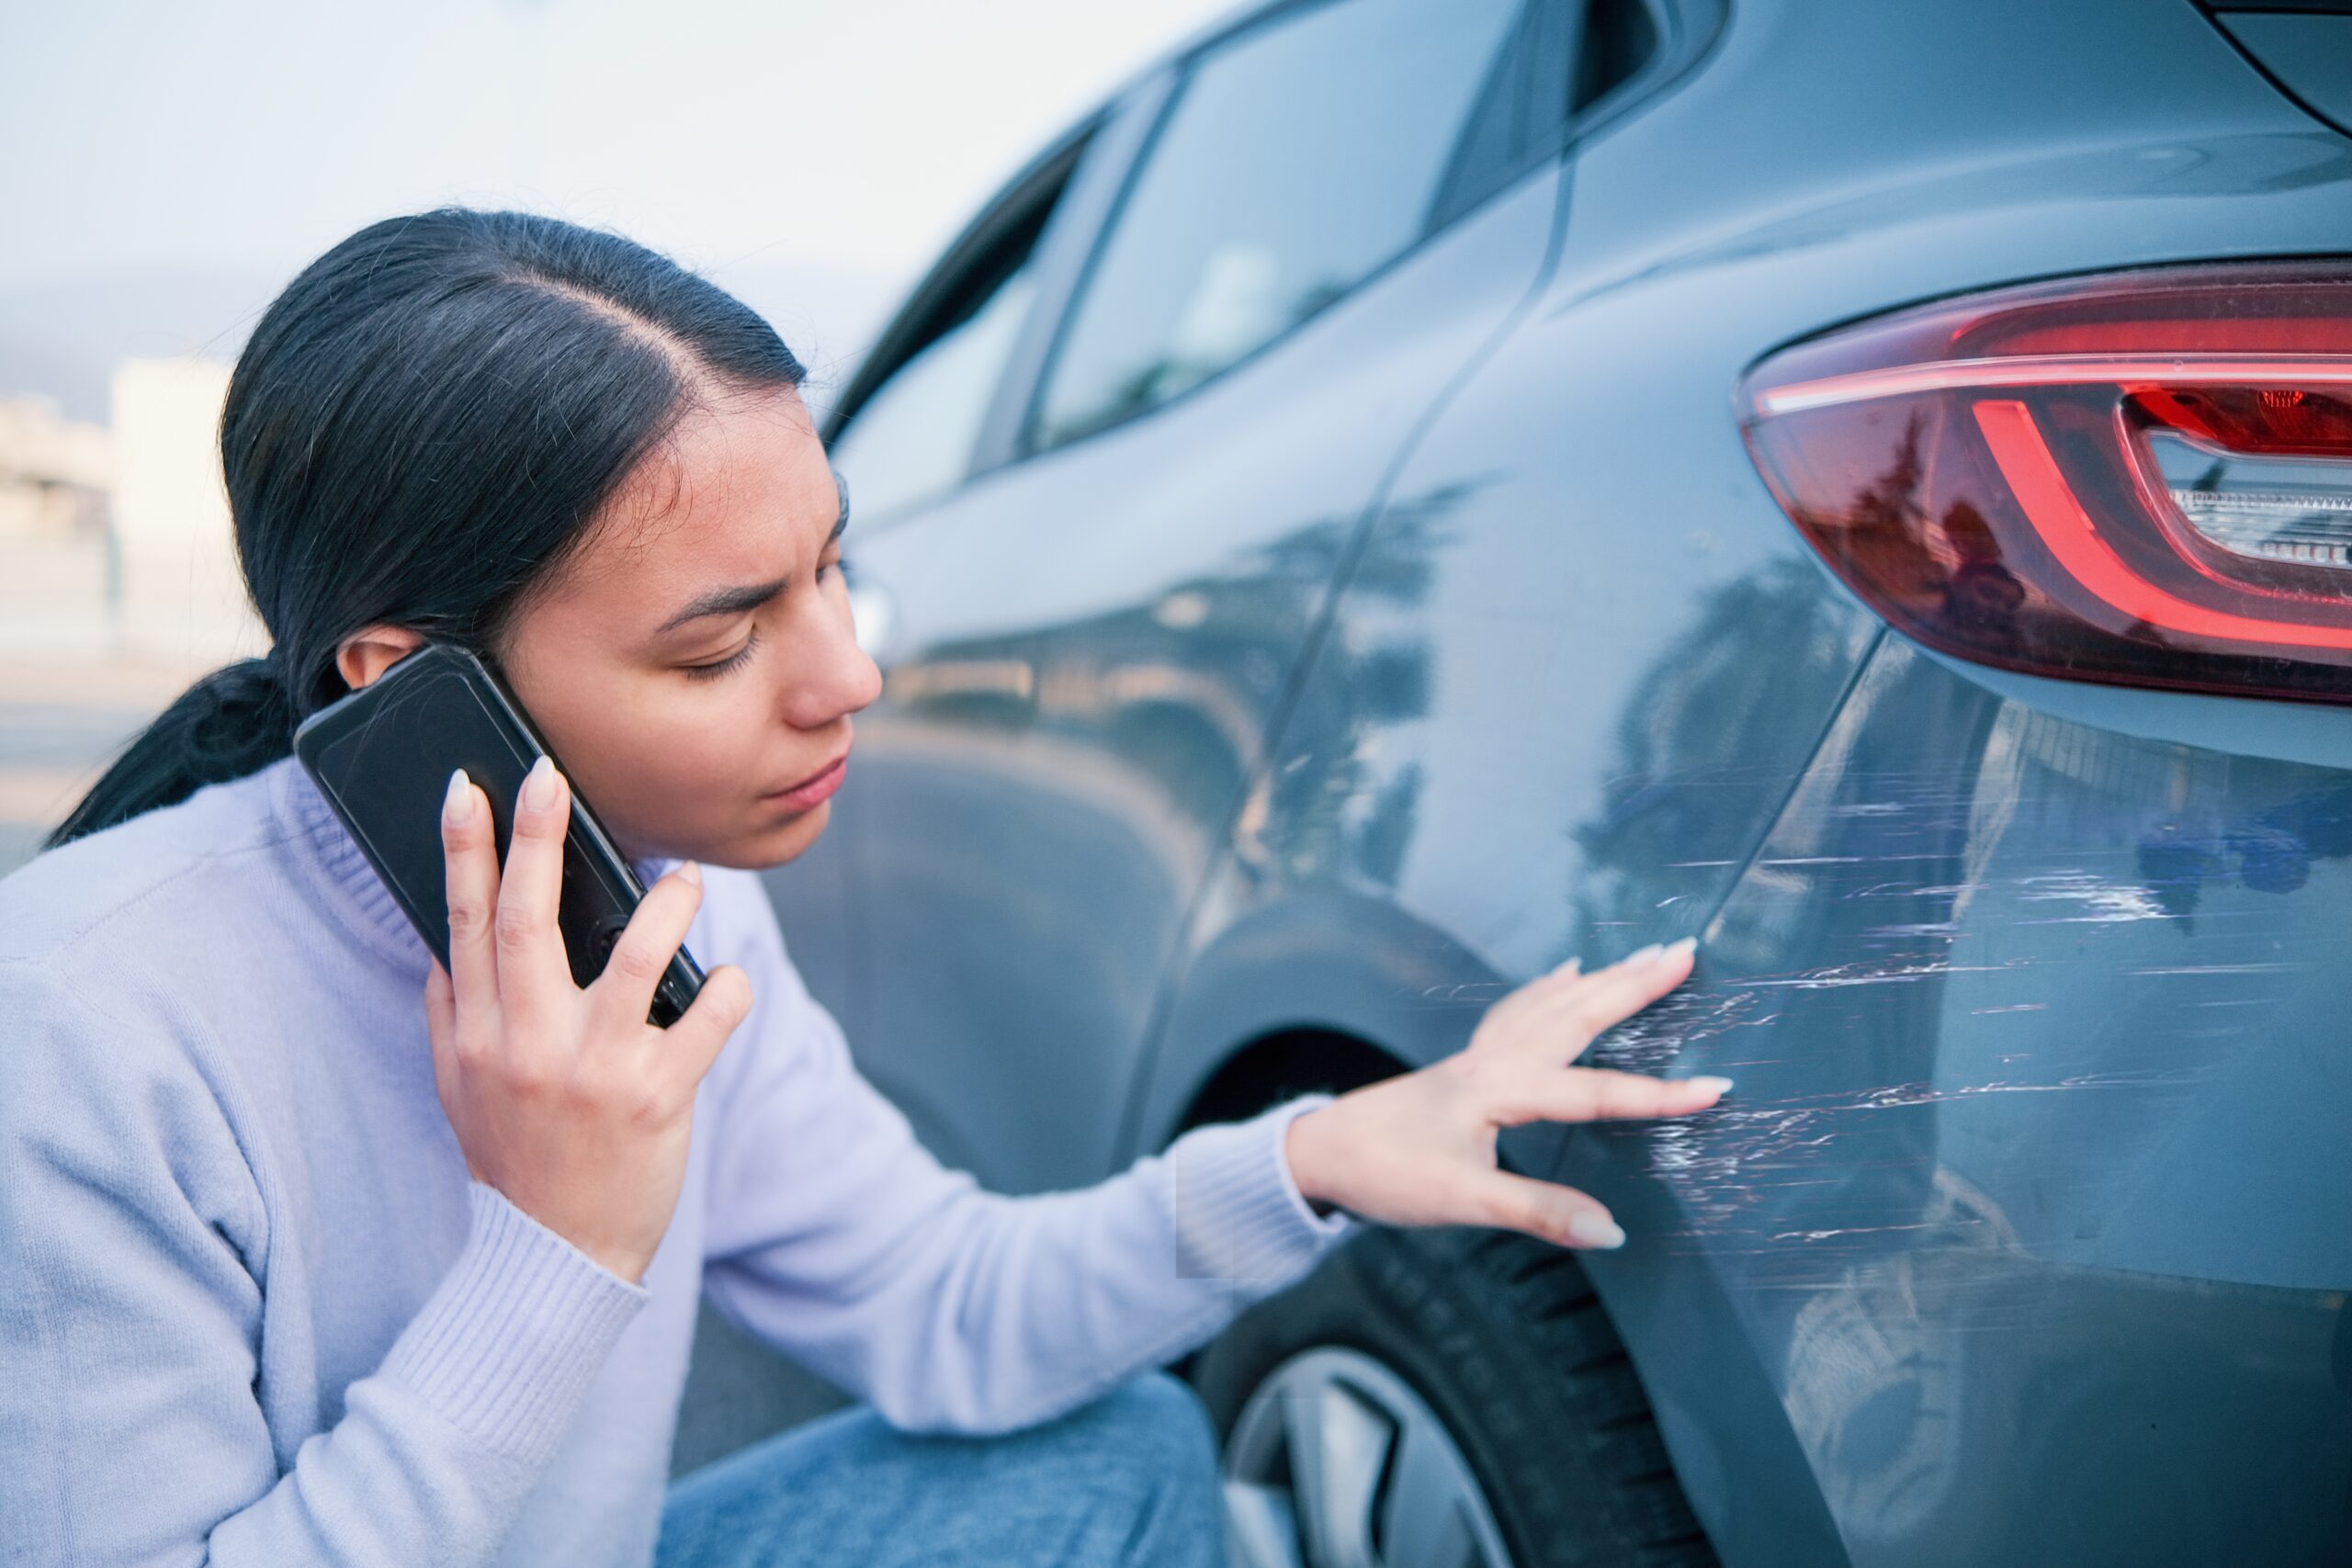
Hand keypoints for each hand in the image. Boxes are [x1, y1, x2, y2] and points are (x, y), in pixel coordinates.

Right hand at [423, 755, 753, 1283]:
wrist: (555, 1259)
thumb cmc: (514, 1162)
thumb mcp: (456, 1091)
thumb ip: (448, 1015)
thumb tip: (442, 944)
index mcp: (476, 1034)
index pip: (464, 922)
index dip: (465, 849)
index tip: (468, 786)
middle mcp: (526, 1043)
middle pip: (529, 919)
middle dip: (538, 838)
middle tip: (548, 775)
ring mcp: (592, 1068)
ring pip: (635, 956)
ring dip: (667, 906)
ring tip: (684, 881)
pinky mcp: (655, 1097)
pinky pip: (705, 1019)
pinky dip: (728, 989)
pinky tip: (732, 982)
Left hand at [1281, 938, 1727, 1249]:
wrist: (1317, 1152)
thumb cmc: (1385, 1172)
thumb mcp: (1461, 1201)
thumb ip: (1537, 1212)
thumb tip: (1610, 1231)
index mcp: (1500, 1091)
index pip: (1595, 1093)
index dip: (1658, 1097)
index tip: (1716, 1091)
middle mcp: (1494, 1062)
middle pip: (1576, 1015)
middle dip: (1633, 987)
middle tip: (1684, 952)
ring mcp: (1478, 1057)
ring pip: (1550, 1005)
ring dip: (1600, 981)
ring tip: (1644, 956)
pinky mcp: (1464, 1064)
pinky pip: (1519, 1012)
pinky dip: (1549, 990)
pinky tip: (1564, 974)